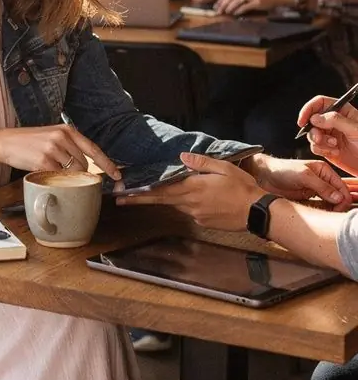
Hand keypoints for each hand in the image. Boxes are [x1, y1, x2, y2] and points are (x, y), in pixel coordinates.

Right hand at [0, 124, 121, 182]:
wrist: (4, 142)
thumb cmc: (28, 142)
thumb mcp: (51, 137)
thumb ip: (68, 146)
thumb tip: (85, 165)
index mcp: (66, 130)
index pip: (93, 148)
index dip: (107, 163)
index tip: (117, 173)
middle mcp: (62, 137)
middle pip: (83, 163)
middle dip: (79, 173)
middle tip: (65, 174)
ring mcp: (53, 149)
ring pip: (72, 171)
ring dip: (66, 176)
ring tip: (51, 170)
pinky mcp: (43, 160)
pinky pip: (58, 176)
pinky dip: (54, 179)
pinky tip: (44, 172)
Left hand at [116, 150, 261, 229]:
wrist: (257, 212)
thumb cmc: (242, 187)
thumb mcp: (223, 168)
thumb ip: (200, 162)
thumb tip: (181, 157)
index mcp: (193, 187)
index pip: (161, 190)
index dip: (141, 192)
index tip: (124, 193)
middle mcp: (190, 203)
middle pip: (162, 200)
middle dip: (141, 199)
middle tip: (121, 199)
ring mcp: (196, 215)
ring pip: (177, 204)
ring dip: (169, 199)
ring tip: (161, 192)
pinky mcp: (204, 222)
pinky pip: (191, 211)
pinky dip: (189, 203)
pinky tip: (202, 198)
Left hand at [214, 0, 285, 15]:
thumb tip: (229, 1)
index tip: (216, 5)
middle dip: (222, 4)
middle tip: (218, 11)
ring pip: (236, 1)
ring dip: (229, 8)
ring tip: (225, 13)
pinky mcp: (257, 2)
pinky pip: (244, 7)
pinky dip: (238, 11)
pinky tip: (235, 14)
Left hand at [246, 153, 350, 209]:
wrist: (265, 176)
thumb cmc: (282, 170)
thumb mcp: (303, 176)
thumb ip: (322, 186)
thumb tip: (339, 197)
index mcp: (324, 170)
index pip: (341, 186)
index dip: (343, 198)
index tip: (339, 209)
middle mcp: (322, 179)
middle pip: (339, 195)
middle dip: (339, 206)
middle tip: (333, 214)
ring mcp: (316, 189)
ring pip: (331, 202)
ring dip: (332, 210)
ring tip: (327, 215)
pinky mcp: (309, 197)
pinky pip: (321, 206)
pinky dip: (323, 211)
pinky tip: (320, 215)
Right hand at [299, 94, 357, 177]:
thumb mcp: (355, 129)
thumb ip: (335, 120)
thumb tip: (315, 117)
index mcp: (342, 111)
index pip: (320, 103)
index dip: (309, 109)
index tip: (303, 120)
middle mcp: (334, 122)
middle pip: (312, 119)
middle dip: (313, 130)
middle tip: (319, 138)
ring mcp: (330, 135)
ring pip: (312, 134)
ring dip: (319, 141)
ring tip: (333, 146)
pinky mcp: (328, 148)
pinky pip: (316, 147)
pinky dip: (322, 150)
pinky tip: (335, 153)